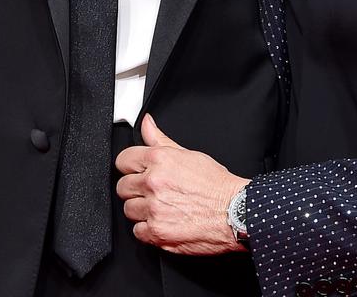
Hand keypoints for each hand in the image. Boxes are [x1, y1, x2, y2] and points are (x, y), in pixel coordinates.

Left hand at [115, 114, 251, 255]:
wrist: (233, 212)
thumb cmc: (216, 185)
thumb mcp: (188, 154)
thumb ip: (160, 139)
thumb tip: (146, 124)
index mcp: (160, 160)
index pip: (123, 160)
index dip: (130, 166)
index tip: (135, 171)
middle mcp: (153, 183)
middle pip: (122, 186)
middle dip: (135, 188)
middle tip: (152, 191)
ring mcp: (154, 209)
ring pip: (128, 209)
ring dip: (141, 210)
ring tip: (160, 207)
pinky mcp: (157, 232)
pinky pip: (137, 231)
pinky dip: (147, 229)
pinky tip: (162, 221)